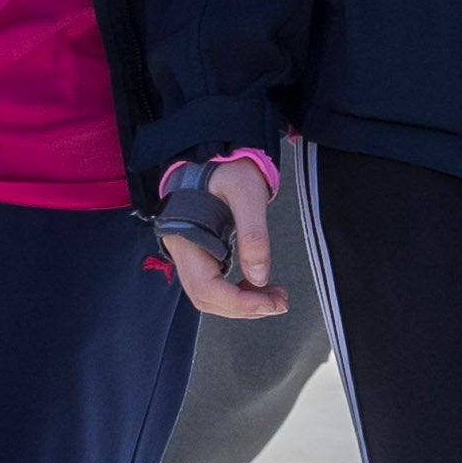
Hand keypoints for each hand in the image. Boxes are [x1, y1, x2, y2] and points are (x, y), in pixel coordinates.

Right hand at [157, 159, 283, 320]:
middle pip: (206, 298)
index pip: (207, 287)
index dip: (238, 302)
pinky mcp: (199, 253)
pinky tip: (259, 286)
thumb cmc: (226, 168)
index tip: (270, 304)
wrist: (212, 154)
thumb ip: (254, 235)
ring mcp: (189, 253)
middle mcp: (182, 250)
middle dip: (243, 307)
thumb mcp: (247, 192)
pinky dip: (237, 293)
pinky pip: (214, 283)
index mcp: (187, 236)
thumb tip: (260, 278)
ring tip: (274, 297)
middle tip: (279, 303)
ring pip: (209, 295)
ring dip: (242, 304)